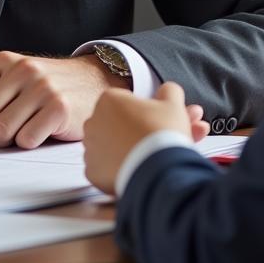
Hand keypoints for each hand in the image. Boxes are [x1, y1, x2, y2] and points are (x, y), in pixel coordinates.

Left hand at [0, 51, 128, 149]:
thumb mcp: (19, 78)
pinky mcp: (59, 108)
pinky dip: (27, 144)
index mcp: (5, 61)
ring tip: (17, 134)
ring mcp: (42, 88)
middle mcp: (23, 70)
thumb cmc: (51, 87)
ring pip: (1, 131)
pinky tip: (39, 134)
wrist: (97, 81)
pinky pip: (26, 140)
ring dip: (3, 142)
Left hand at [83, 82, 210, 193]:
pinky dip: (114, 169)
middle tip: (147, 138)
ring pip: (105, 145)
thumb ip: (168, 90)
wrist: (159, 171)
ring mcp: (90, 148)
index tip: (150, 120)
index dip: (139, 109)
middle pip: (111, 122)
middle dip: (126, 128)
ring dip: (119, 148)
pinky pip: (103, 167)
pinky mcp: (92, 172)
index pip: (123, 100)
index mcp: (108, 100)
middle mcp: (93, 122)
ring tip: (141, 155)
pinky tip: (132, 169)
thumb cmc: (163, 134)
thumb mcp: (173, 104)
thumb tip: (166, 91)